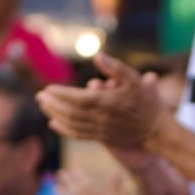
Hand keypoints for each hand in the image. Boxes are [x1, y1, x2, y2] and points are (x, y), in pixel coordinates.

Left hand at [36, 54, 166, 148]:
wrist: (155, 130)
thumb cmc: (146, 102)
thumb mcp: (135, 79)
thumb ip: (115, 68)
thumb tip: (97, 56)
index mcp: (106, 102)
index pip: (76, 98)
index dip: (60, 94)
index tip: (48, 88)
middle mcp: (100, 118)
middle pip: (69, 112)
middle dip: (52, 104)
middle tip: (39, 96)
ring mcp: (99, 130)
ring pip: (71, 124)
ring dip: (54, 115)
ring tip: (43, 106)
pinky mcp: (101, 137)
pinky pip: (78, 135)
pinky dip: (63, 130)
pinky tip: (54, 124)